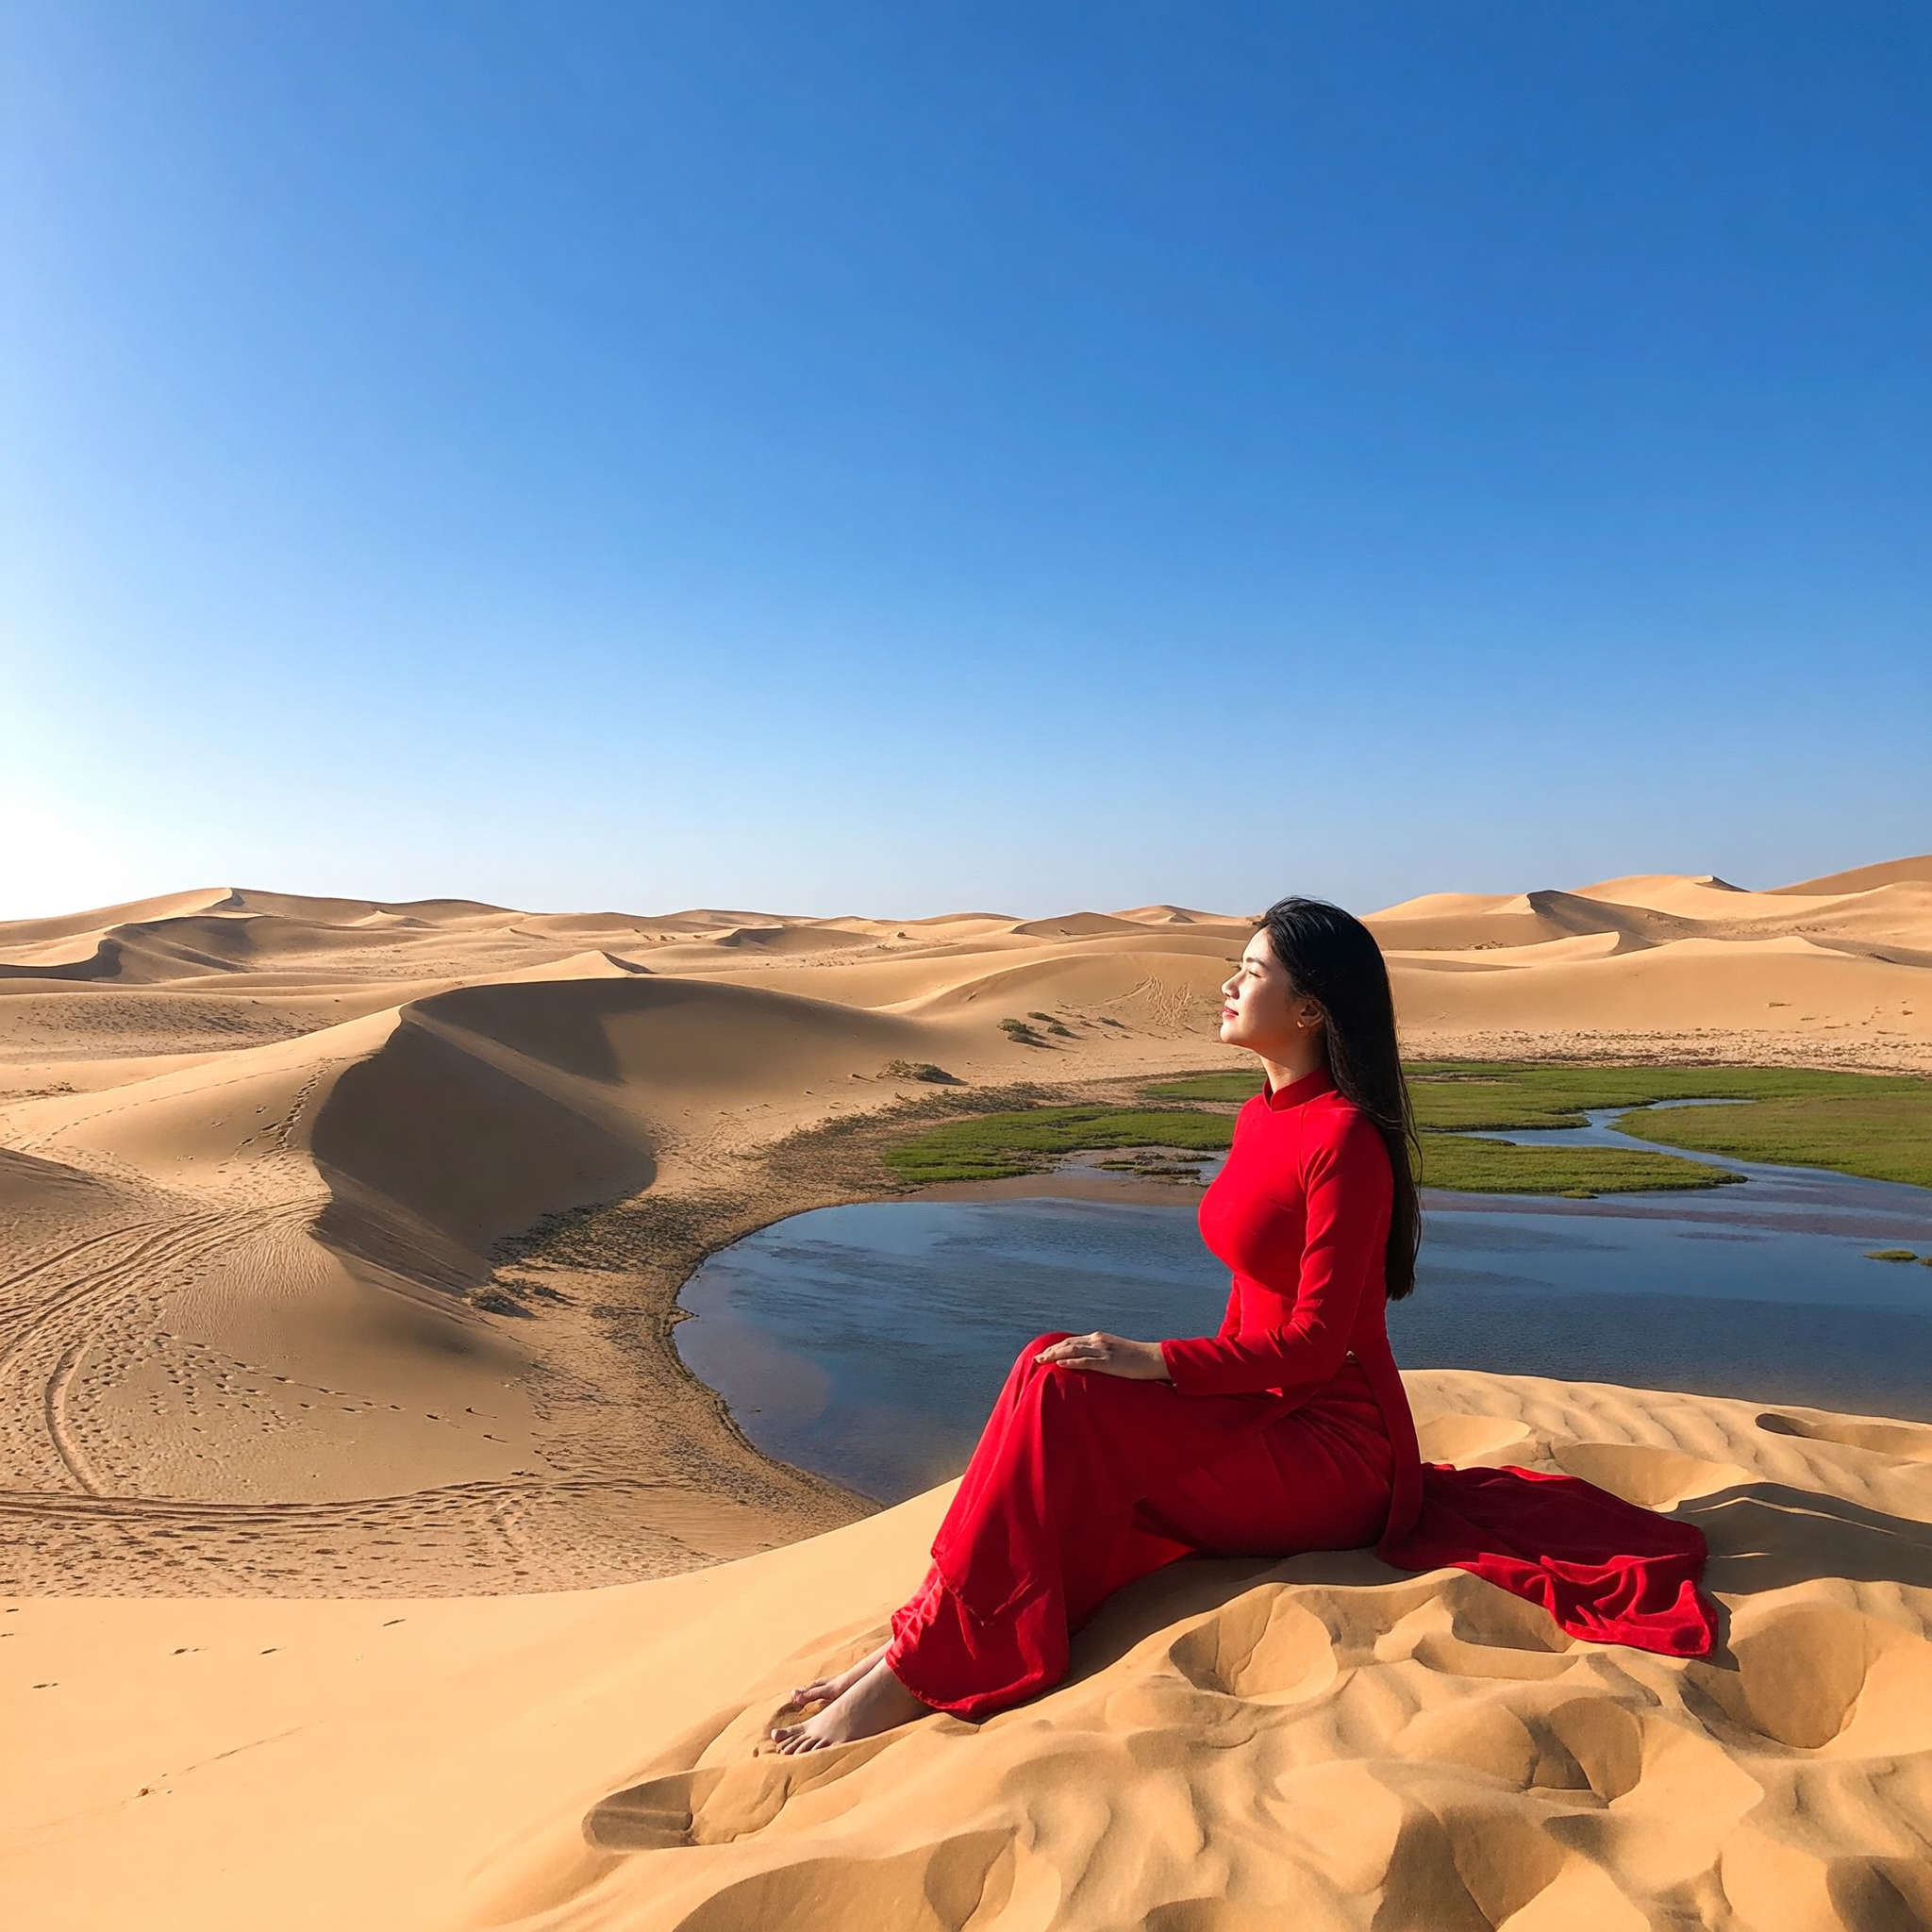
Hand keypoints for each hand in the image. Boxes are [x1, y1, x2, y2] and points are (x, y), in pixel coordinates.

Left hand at [1034, 1332, 1170, 1380]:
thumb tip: (1086, 1362)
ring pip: (1073, 1350)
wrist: (1154, 1358)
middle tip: (1035, 1359)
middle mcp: (1097, 1341)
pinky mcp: (1109, 1362)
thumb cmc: (1135, 1359)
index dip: (1055, 1347)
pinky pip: (1087, 1361)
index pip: (1070, 1341)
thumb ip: (1100, 1355)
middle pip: (1067, 1343)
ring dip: (1055, 1355)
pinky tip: (1061, 1364)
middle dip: (1050, 1351)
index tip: (1042, 1353)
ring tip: (1042, 1361)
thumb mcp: (1114, 1352)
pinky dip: (1072, 1362)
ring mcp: (1103, 1350)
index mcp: (1098, 1338)